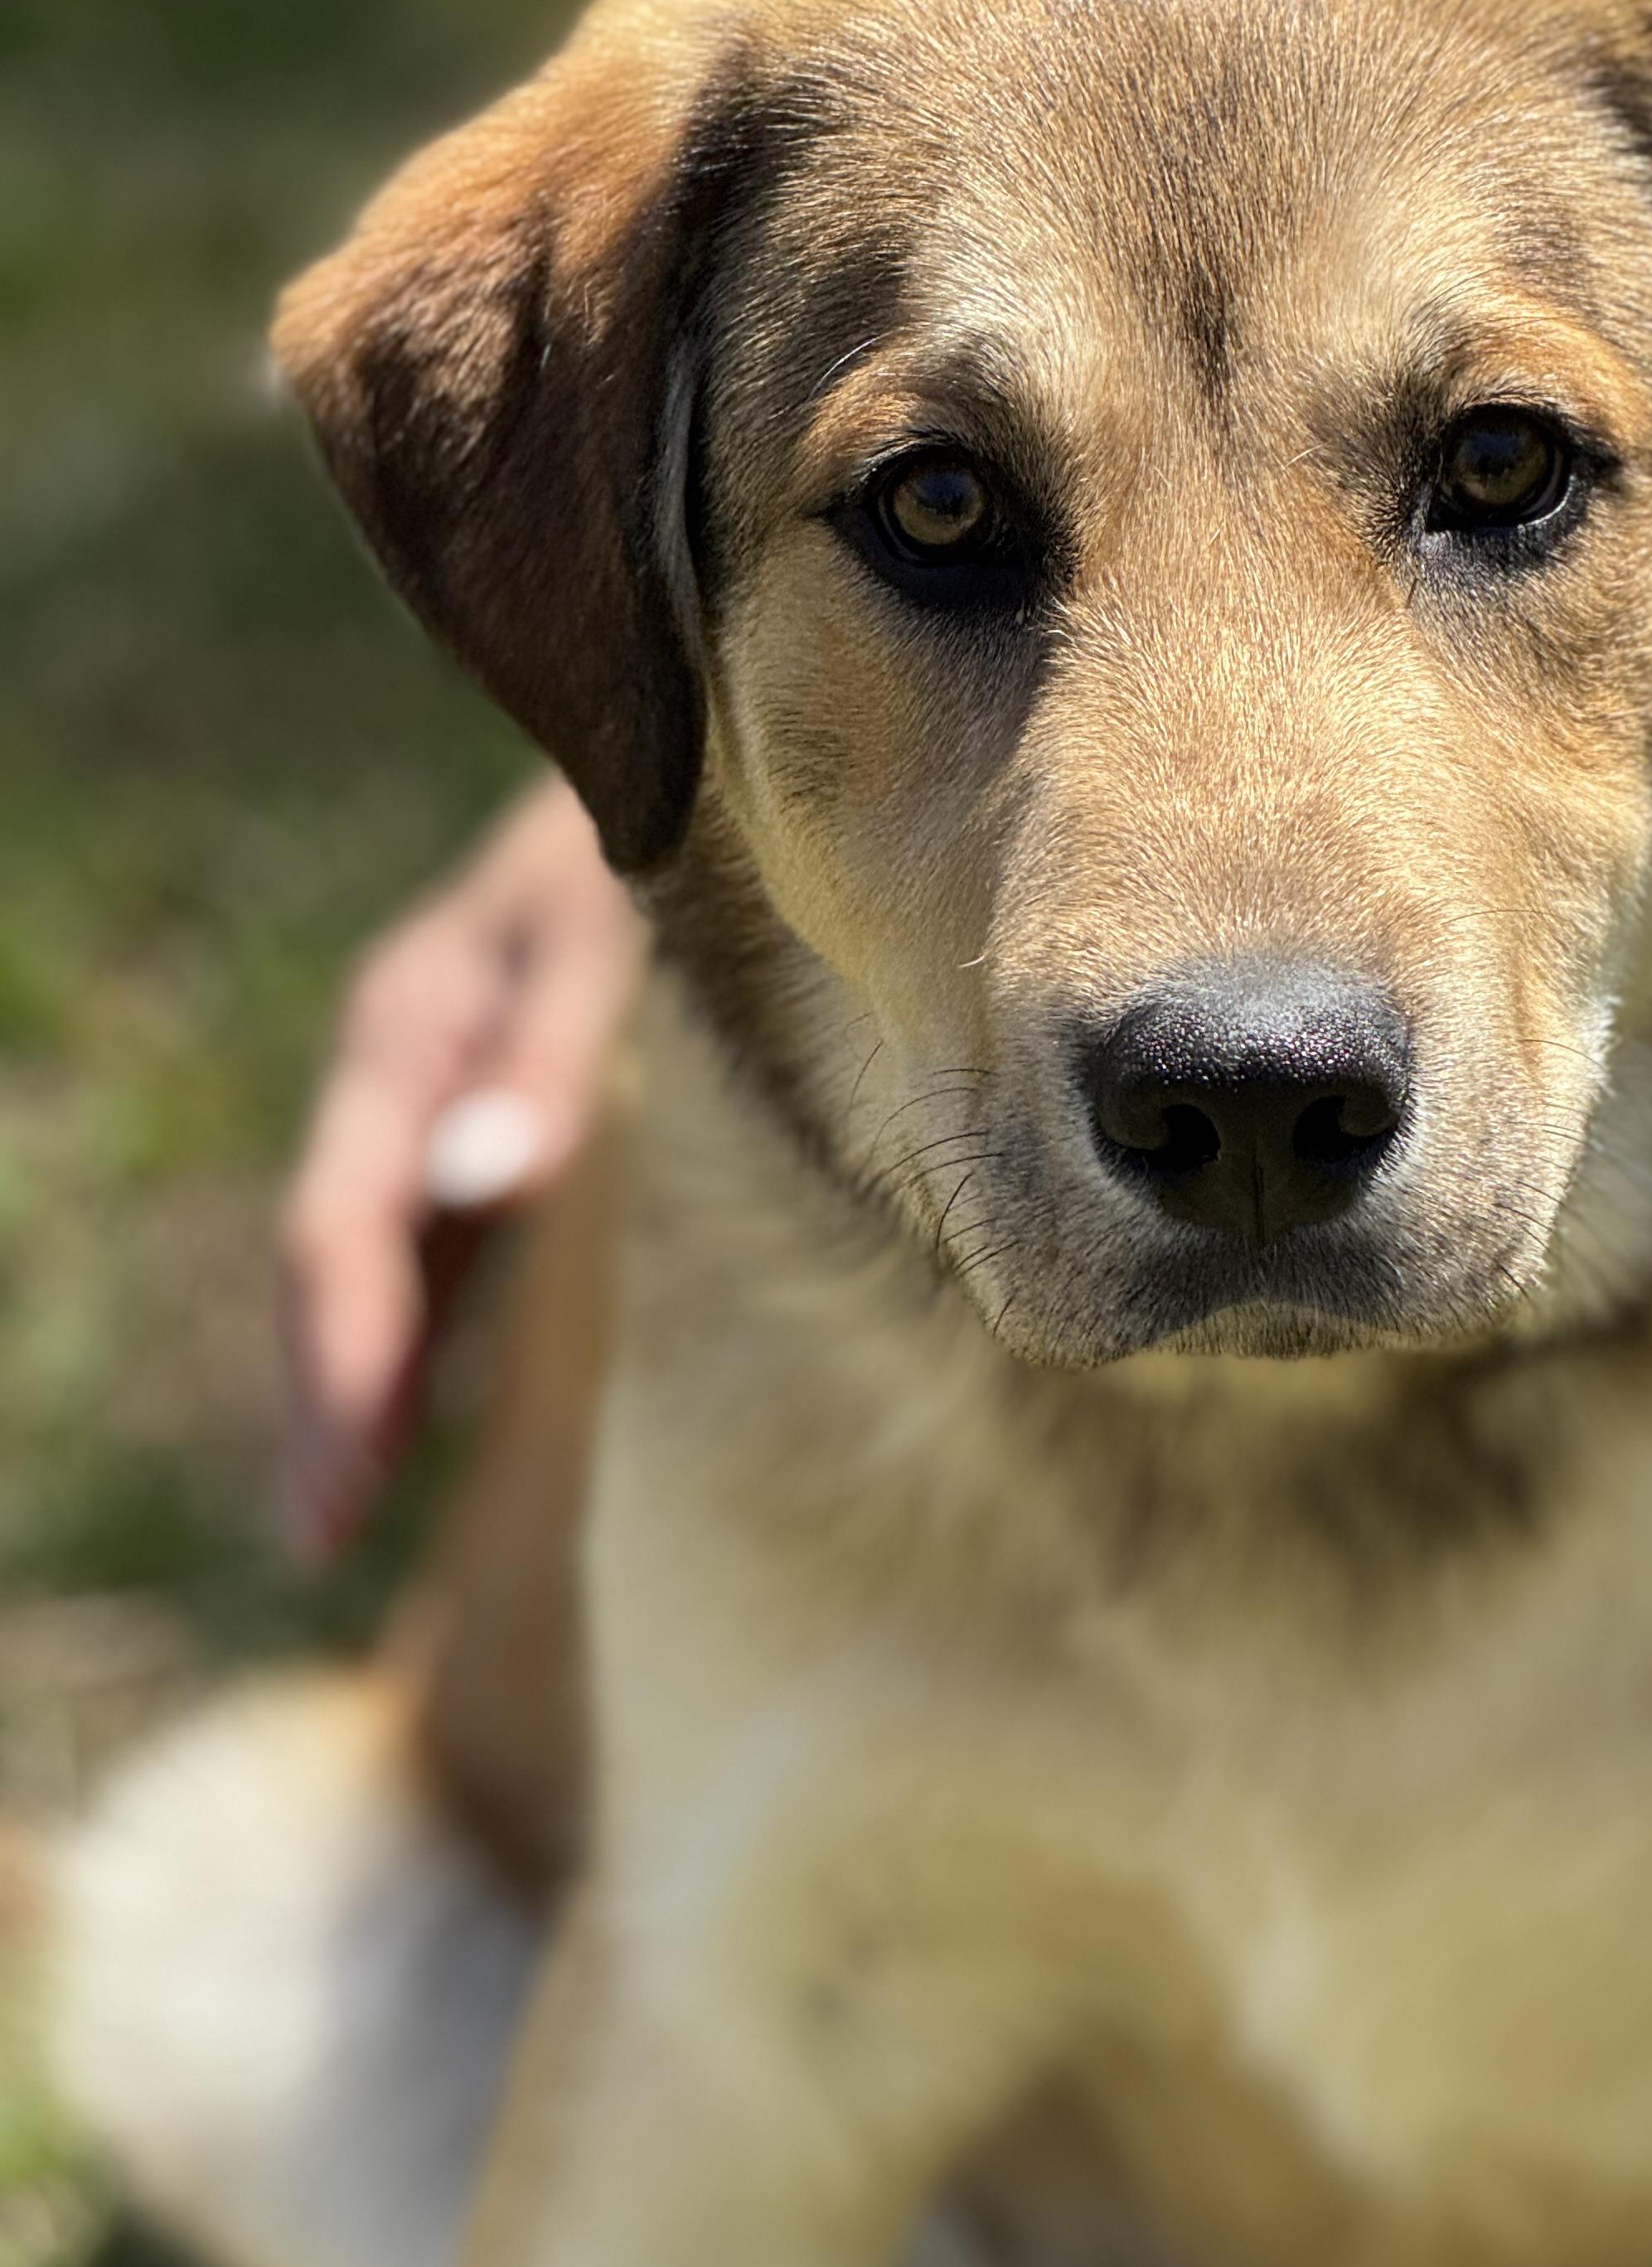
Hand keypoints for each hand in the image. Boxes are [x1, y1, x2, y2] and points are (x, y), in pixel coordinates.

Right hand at [278, 778, 643, 1558]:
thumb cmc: (684, 822)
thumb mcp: (614, 923)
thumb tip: (480, 1183)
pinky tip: (418, 1402)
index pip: (350, 1220)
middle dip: (326, 1392)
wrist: (720, 731)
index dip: (343, 1361)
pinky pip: (431, 1223)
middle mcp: (411, 1051)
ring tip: (337, 1507)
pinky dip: (417, 1318)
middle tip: (316, 1535)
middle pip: (340, 1246)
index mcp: (413, 1019)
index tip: (342, 1490)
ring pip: (377, 1243)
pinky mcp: (501, 1084)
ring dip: (355, 1371)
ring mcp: (448, 1069)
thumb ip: (547, 1046)